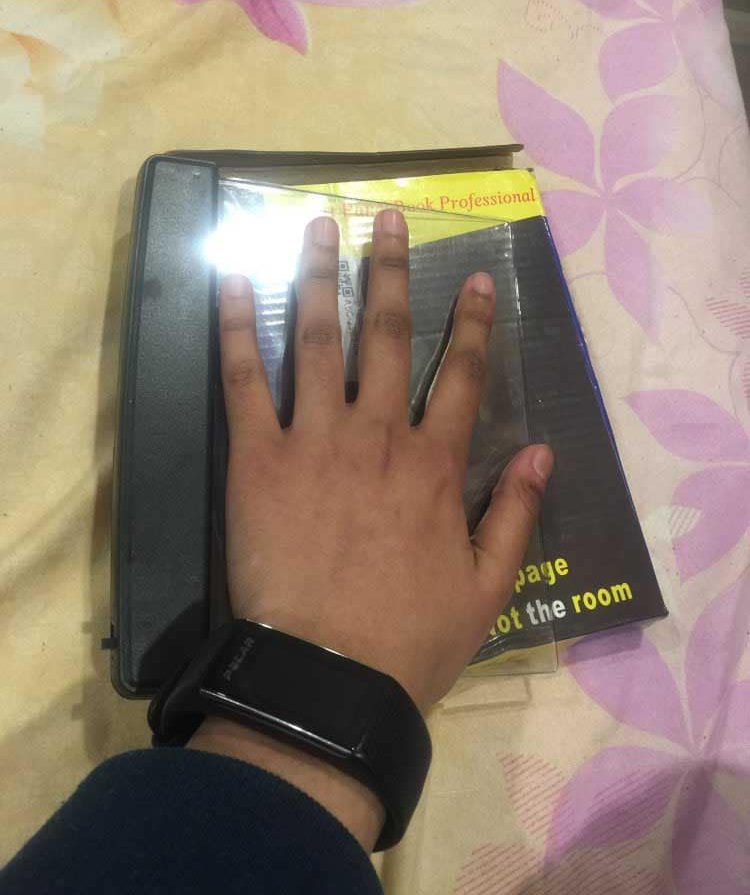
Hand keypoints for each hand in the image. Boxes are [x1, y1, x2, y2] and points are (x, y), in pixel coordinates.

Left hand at [190, 208, 551, 847]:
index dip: (473, 323)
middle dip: (390, 271)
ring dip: (320, 277)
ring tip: (316, 225)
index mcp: (434, 466)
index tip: (478, 276)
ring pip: (319, 340)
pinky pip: (245, 381)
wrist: (325, 678)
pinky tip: (235, 282)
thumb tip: (543, 450)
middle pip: (387, 336)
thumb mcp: (487, 589)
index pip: (461, 376)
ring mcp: (314, 439)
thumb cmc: (409, 640)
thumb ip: (516, 515)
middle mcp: (378, 434)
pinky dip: (240, 328)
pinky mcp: (256, 458)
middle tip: (386, 217)